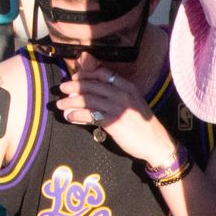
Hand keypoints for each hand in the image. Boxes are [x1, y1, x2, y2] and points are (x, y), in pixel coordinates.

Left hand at [56, 58, 176, 166]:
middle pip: (92, 85)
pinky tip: (69, 116)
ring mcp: (118, 107)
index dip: (86, 74)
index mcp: (127, 86)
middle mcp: (122, 94)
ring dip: (71, 101)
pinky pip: (90, 115)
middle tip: (62, 88)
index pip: (103, 74)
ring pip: (88, 100)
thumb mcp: (132, 104)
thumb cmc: (143, 124)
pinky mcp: (114, 121)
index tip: (75, 77)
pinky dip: (77, 115)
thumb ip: (116, 96)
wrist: (155, 142)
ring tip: (60, 104)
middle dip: (74, 86)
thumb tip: (93, 96)